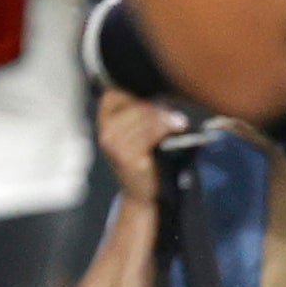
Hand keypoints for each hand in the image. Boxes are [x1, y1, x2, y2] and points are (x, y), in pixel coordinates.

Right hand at [97, 90, 185, 205]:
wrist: (142, 193)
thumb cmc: (145, 160)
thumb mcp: (140, 132)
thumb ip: (144, 113)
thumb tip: (165, 93)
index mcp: (104, 121)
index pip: (116, 93)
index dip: (138, 93)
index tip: (158, 99)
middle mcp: (105, 131)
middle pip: (134, 104)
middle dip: (157, 106)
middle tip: (175, 111)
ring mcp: (113, 143)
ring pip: (144, 117)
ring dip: (165, 117)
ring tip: (180, 121)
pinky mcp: (126, 156)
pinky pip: (150, 133)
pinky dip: (166, 127)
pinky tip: (178, 127)